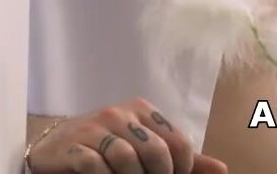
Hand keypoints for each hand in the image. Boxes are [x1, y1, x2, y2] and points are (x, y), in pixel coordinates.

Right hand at [26, 97, 226, 173]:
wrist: (54, 146)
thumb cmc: (106, 149)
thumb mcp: (145, 149)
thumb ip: (182, 159)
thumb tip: (222, 170)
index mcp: (143, 109)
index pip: (178, 142)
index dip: (180, 170)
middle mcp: (120, 113)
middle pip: (156, 151)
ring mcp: (95, 128)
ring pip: (127, 159)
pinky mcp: (72, 145)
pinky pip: (96, 165)